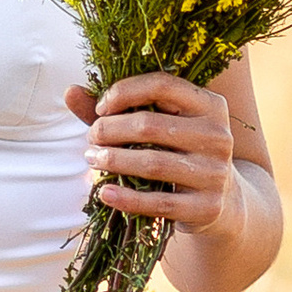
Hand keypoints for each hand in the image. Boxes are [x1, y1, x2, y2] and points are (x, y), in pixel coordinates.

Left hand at [64, 73, 238, 234]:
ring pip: (153, 164)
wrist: (221, 203)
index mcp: (210, 105)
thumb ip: (116, 110)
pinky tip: (104, 192)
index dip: (124, 92)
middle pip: (151, 126)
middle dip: (110, 130)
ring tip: (92, 159)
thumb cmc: (178, 154)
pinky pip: (159, 202)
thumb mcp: (158, 127)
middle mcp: (218, 136)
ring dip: (113, 161)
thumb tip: (70, 92)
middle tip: (91, 139)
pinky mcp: (207, 206)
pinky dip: (126, 198)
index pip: (162, 85)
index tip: (100, 108)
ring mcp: (215, 173)